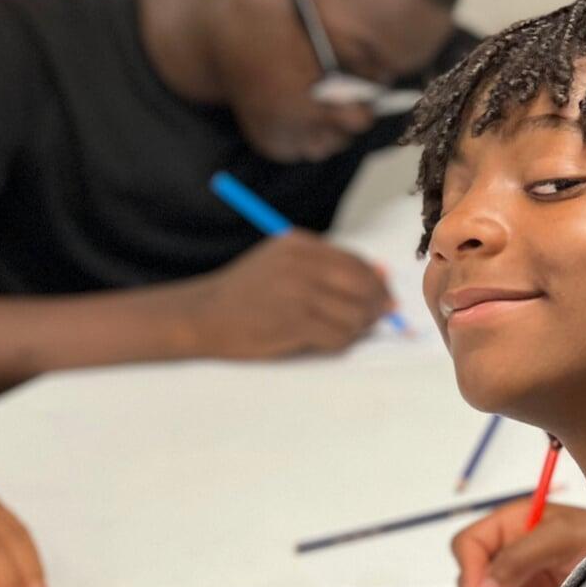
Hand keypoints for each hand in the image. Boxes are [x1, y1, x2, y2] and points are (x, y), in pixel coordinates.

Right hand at [191, 231, 393, 357]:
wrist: (204, 315)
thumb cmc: (245, 292)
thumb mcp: (282, 263)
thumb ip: (326, 266)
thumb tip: (381, 276)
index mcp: (300, 244)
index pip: (356, 262)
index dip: (375, 283)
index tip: (380, 299)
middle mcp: (301, 264)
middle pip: (363, 285)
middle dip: (375, 305)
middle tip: (375, 319)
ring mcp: (298, 293)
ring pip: (356, 314)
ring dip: (358, 328)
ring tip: (343, 331)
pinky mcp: (295, 322)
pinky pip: (340, 336)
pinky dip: (341, 342)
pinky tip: (326, 340)